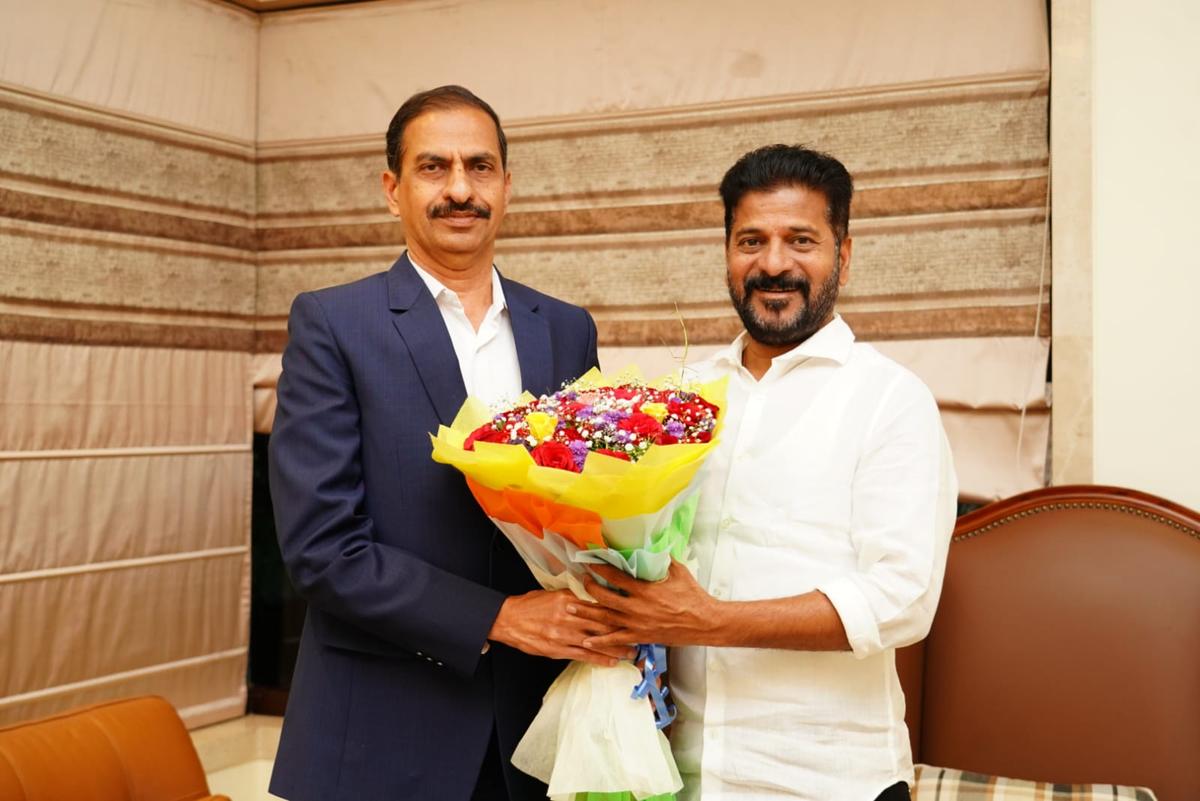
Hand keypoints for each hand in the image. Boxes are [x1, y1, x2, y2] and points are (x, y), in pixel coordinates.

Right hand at [488, 588, 635, 665]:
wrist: (508, 619)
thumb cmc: (530, 605)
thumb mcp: (553, 593)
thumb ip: (573, 596)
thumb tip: (591, 595)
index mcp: (568, 599)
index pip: (599, 605)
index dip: (618, 611)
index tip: (632, 614)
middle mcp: (569, 616)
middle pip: (602, 624)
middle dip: (623, 631)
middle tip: (640, 635)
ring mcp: (564, 634)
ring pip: (596, 642)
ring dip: (616, 648)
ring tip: (632, 652)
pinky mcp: (558, 649)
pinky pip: (583, 656)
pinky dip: (600, 659)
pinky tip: (612, 662)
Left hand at [573, 560, 721, 648]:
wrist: (704, 622)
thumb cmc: (692, 595)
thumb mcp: (677, 571)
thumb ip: (661, 559)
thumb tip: (650, 546)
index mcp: (644, 590)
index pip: (615, 577)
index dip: (600, 568)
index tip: (590, 562)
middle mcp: (637, 608)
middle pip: (604, 597)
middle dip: (589, 588)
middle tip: (580, 581)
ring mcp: (637, 624)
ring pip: (605, 618)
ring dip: (586, 613)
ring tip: (570, 608)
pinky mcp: (640, 637)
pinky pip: (616, 640)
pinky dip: (600, 641)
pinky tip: (586, 640)